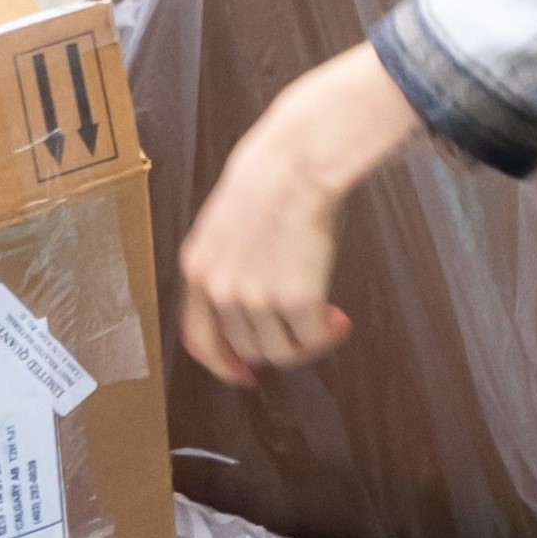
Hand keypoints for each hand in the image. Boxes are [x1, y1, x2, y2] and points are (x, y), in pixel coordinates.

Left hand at [175, 39, 422, 382]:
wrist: (295, 163)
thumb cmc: (269, 181)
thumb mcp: (225, 227)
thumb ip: (228, 268)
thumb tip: (248, 309)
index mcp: (197, 270)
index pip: (199, 340)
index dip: (220, 365)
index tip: (243, 374)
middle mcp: (220, 290)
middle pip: (246, 348)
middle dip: (279, 345)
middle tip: (306, 330)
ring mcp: (255, 297)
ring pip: (280, 350)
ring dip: (305, 341)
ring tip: (326, 318)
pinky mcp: (294, 299)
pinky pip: (311, 338)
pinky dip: (327, 334)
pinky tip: (338, 316)